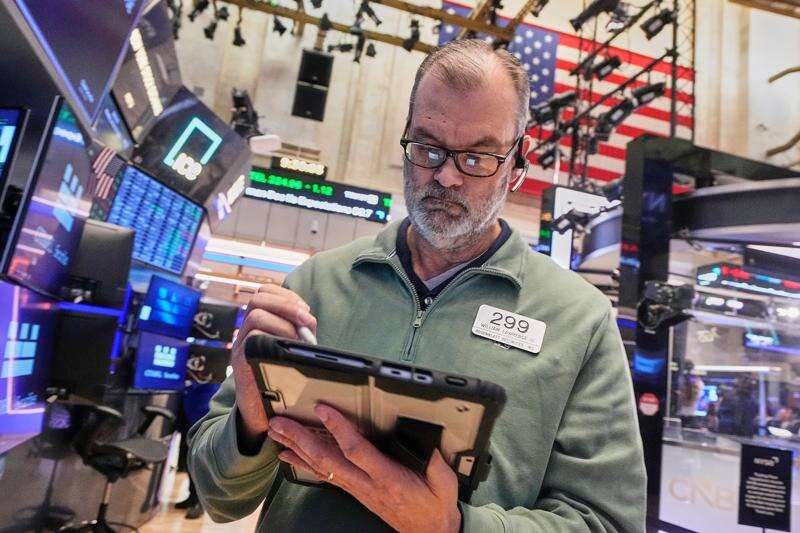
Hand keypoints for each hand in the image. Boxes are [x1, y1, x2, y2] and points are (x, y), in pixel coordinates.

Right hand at [231, 284, 316, 447]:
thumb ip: (298, 332)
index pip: (264, 292)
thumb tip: (309, 320)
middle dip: (287, 305)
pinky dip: (273, 339)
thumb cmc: (281, 378)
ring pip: (255, 316)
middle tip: (306, 321)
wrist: (261, 412)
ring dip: (283, 323)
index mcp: (258, 323)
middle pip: (258, 298)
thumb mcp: (290, 349)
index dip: (286, 295)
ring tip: (298, 339)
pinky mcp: (240, 361)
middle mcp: (246, 330)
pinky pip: (252, 339)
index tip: (306, 310)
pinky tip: (287, 351)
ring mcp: (241, 344)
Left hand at [268, 404, 460, 532]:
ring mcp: (358, 489)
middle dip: (301, 439)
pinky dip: (304, 463)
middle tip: (281, 423)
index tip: (323, 409)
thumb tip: (428, 437)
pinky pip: (325, 475)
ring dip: (296, 449)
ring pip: (321, 468)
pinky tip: (290, 456)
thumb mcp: (443, 483)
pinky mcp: (355, 492)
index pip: (356, 451)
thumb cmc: (434, 508)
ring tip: (277, 435)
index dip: (338, 429)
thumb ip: (435, 460)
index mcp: (387, 478)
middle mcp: (367, 484)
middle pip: (326, 460)